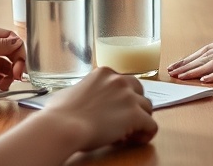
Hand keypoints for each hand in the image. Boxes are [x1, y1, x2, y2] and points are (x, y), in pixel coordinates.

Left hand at [0, 22, 25, 94]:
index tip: (21, 62)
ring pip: (4, 67)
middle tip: (17, 76)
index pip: (8, 37)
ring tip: (6, 84)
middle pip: (9, 53)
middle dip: (15, 64)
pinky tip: (0, 87)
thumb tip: (16, 41)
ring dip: (9, 76)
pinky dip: (1, 83)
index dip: (17, 49)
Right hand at [42, 67, 156, 150]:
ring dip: (140, 121)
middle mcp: (118, 80)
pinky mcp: (135, 114)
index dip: (120, 99)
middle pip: (139, 91)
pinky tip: (136, 140)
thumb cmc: (59, 113)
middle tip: (123, 122)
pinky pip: (152, 125)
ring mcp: (128, 96)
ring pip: (148, 108)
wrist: (63, 126)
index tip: (112, 112)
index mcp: (104, 73)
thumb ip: (82, 90)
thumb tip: (78, 98)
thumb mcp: (71, 92)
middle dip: (135, 106)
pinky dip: (146, 134)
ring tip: (128, 134)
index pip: (123, 83)